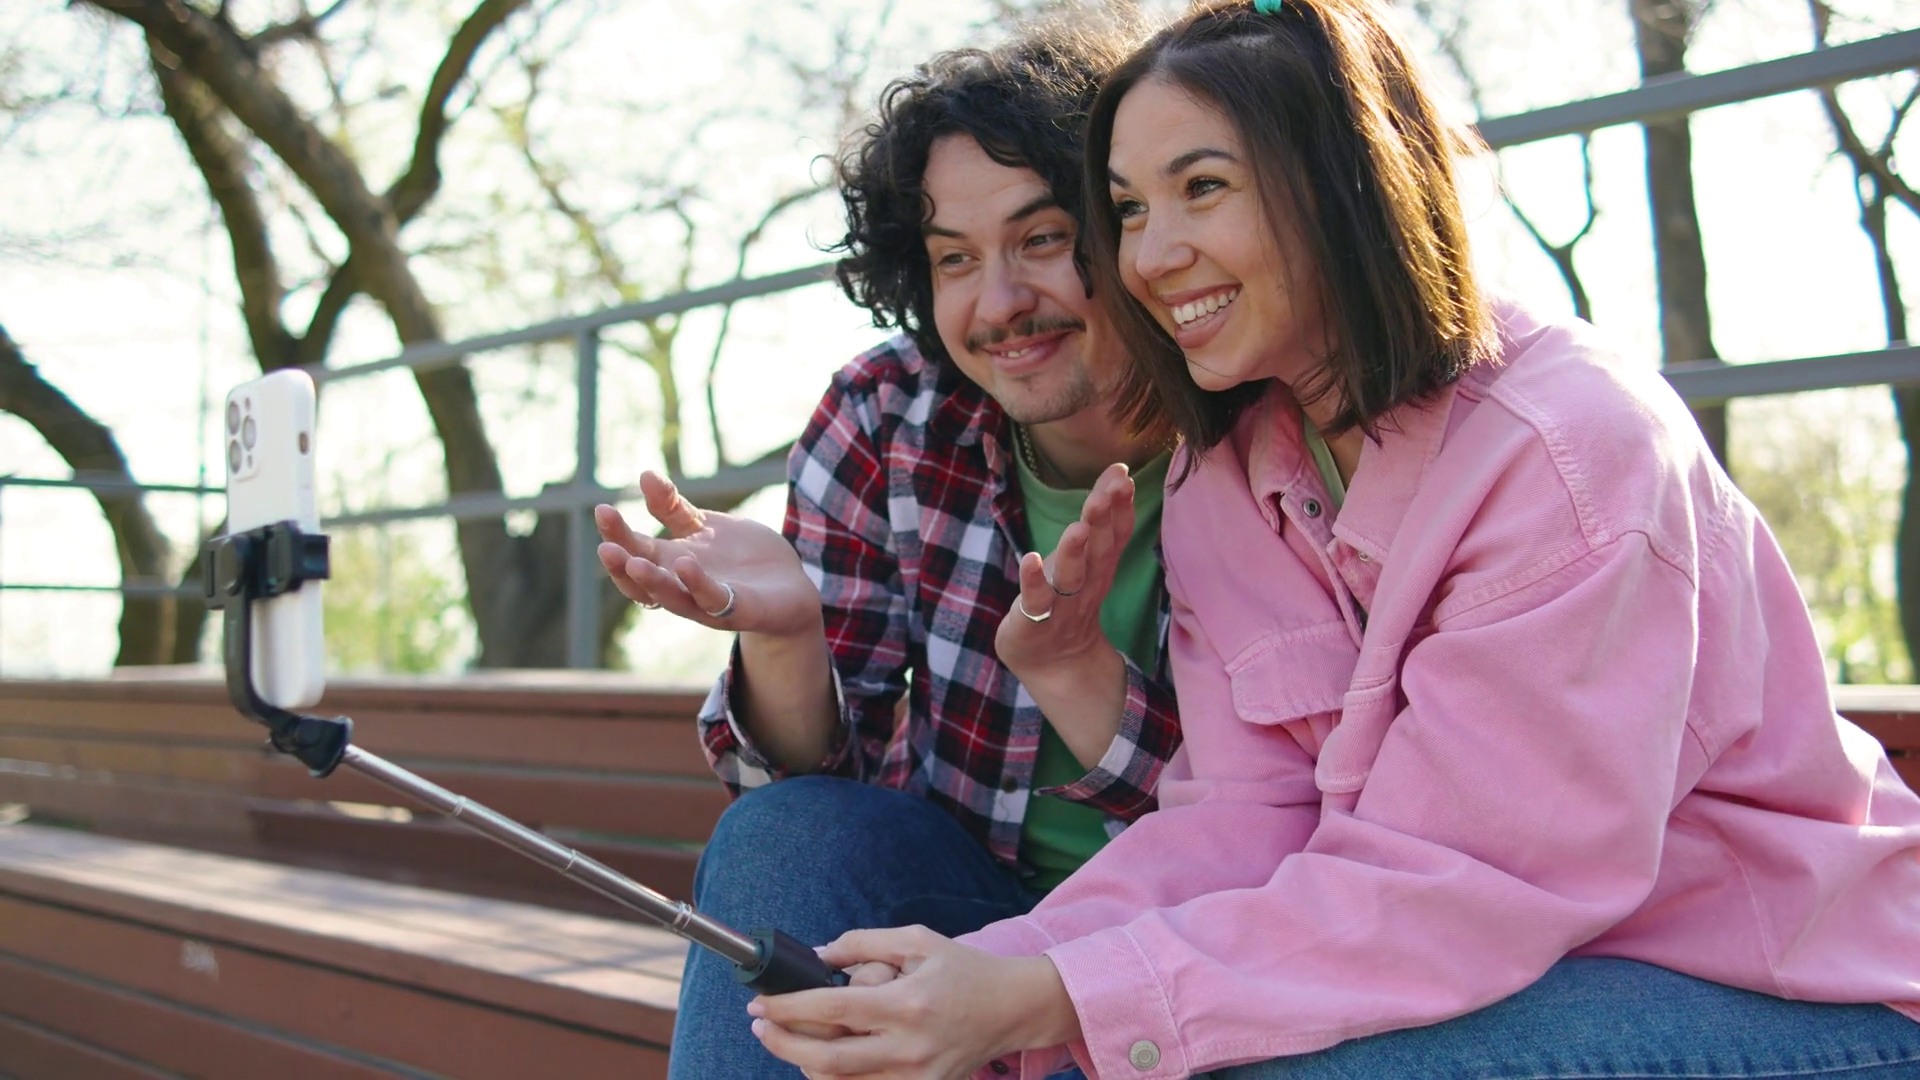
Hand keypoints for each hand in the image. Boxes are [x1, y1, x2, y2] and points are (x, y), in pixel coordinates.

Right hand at [595, 471, 820, 637]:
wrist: (789, 586)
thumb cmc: (742, 558)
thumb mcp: (704, 526)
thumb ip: (673, 508)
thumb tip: (645, 475)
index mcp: (670, 564)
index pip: (634, 552)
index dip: (617, 535)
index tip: (602, 509)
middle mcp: (682, 587)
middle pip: (643, 580)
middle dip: (622, 565)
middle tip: (605, 546)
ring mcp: (708, 602)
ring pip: (672, 598)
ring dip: (652, 582)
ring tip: (634, 562)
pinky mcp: (739, 610)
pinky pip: (714, 600)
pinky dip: (698, 584)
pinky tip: (686, 564)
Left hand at [748, 926, 1077, 1079]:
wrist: (1011, 1010)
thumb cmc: (964, 970)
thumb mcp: (917, 941)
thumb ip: (863, 944)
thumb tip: (818, 957)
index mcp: (907, 1003)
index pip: (831, 1010)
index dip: (788, 1007)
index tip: (760, 1002)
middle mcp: (908, 1047)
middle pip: (825, 1060)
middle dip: (781, 1044)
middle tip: (761, 1026)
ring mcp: (914, 1076)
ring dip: (804, 1062)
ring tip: (794, 1036)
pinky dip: (836, 1076)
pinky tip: (826, 1056)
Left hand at [996, 462, 1134, 677]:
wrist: (1055, 666)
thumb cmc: (1067, 602)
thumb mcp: (1087, 560)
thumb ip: (1100, 521)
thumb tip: (1117, 475)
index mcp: (1099, 568)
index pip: (1115, 534)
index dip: (1120, 506)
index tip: (1124, 476)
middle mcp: (1086, 585)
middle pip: (1099, 550)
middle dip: (1105, 519)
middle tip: (1110, 490)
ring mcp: (1061, 605)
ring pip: (1072, 576)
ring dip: (1075, 551)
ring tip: (1078, 527)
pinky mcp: (1033, 621)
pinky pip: (1035, 601)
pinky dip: (1034, 581)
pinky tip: (1030, 560)